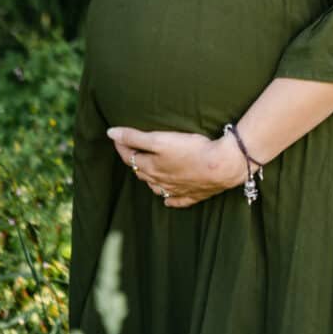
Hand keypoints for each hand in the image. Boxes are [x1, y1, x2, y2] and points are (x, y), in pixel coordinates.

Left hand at [106, 126, 244, 208]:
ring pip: (157, 187)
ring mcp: (176, 190)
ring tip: (147, 171)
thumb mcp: (159, 139)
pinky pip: (176, 200)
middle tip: (131, 150)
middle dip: (134, 161)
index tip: (117, 136)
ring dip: (149, 179)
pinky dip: (169, 198)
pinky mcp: (192, 194)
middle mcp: (160, 181)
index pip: (129, 157)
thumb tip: (111, 133)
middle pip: (142, 172)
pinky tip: (167, 199)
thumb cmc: (190, 150)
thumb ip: (135, 137)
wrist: (221, 166)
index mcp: (151, 167)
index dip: (122, 145)